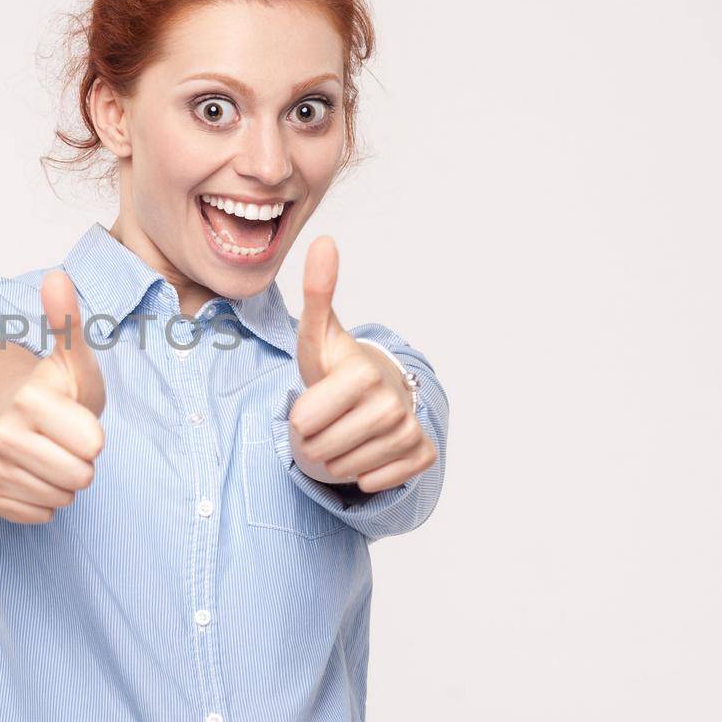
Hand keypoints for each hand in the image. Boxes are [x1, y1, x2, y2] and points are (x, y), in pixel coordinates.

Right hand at [0, 269, 105, 523]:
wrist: (10, 417)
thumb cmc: (54, 392)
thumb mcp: (72, 360)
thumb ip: (68, 323)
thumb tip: (57, 276)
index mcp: (30, 400)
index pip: (94, 446)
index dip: (94, 435)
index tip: (76, 418)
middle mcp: (3, 434)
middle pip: (79, 478)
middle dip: (81, 463)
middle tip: (65, 441)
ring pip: (60, 500)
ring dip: (63, 483)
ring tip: (50, 455)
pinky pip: (37, 516)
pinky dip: (42, 502)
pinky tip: (33, 475)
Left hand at [289, 236, 436, 493]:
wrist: (373, 398)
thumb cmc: (336, 369)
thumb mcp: (317, 337)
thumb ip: (316, 294)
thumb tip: (324, 240)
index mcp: (361, 372)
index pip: (305, 420)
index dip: (299, 419)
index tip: (309, 405)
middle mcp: (392, 400)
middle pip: (323, 450)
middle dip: (313, 444)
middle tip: (324, 424)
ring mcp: (410, 429)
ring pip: (348, 470)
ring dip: (335, 461)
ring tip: (341, 437)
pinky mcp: (423, 454)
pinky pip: (380, 480)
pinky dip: (367, 475)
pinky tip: (367, 455)